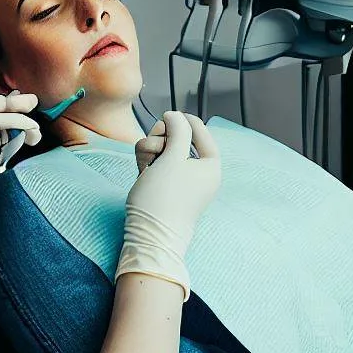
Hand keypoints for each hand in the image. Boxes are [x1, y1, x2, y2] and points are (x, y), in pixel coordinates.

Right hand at [115, 112, 220, 299]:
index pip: (199, 129)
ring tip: (145, 165)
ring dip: (150, 149)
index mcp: (211, 165)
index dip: (182, 120)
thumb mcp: (173, 157)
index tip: (166, 116)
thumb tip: (176, 115)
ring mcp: (181, 178)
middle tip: (155, 148)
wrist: (150, 237)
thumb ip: (178, 131)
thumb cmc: (164, 198)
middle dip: (162, 137)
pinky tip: (141, 172)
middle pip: (179, 137)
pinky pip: (156, 162)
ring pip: (163, 148)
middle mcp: (198, 171)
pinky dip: (147, 162)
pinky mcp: (164, 184)